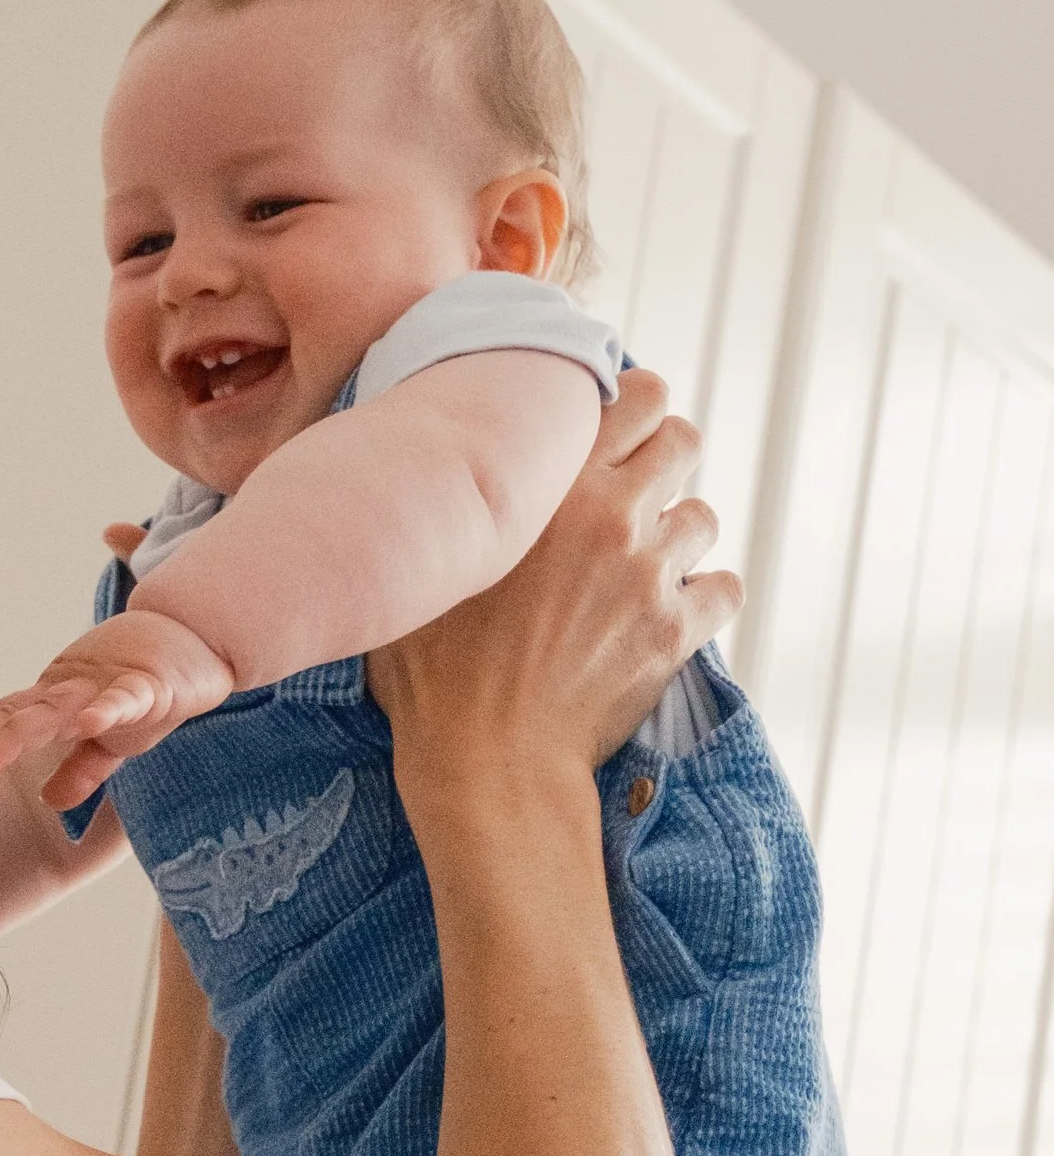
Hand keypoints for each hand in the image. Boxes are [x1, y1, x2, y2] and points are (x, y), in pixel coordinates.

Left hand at [0, 607, 236, 810]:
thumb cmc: (152, 689)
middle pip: (15, 720)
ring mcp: (106, 687)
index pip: (2, 722)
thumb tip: (50, 801)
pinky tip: (85, 724)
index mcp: (58, 704)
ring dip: (18, 736)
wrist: (200, 635)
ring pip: (56, 713)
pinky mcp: (151, 685)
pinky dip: (106, 710)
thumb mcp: (115, 744)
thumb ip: (82, 769)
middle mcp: (71, 693)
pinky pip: (124, 699)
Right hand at [368, 370, 737, 788]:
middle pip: (683, 441)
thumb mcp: (430, 566)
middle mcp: (612, 517)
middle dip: (663, 460)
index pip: (637, 395)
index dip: (633, 408)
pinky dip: (704, 598)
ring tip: (636, 566)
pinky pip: (724, 589)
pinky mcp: (676, 631)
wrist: (485, 760)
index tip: (614, 432)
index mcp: (552, 485)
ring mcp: (650, 574)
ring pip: (703, 516)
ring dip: (676, 534)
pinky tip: (668, 614)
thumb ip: (459, 503)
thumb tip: (444, 465)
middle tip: (630, 495)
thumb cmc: (437, 672)